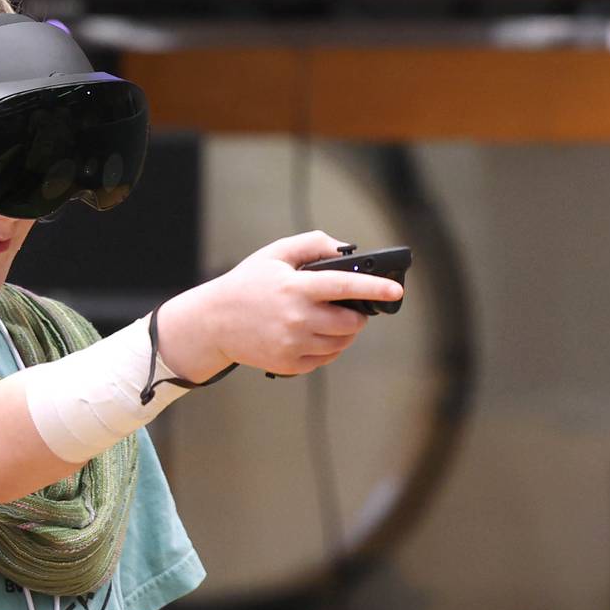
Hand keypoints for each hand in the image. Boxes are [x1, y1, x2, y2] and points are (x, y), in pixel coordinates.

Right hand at [154, 231, 404, 381]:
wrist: (213, 322)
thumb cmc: (246, 284)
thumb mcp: (274, 254)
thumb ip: (311, 244)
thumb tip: (344, 249)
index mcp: (296, 287)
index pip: (344, 286)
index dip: (374, 287)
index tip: (396, 289)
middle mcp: (297, 318)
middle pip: (350, 321)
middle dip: (357, 313)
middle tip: (349, 306)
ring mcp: (294, 344)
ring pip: (341, 342)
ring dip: (344, 331)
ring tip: (327, 319)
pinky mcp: (290, 364)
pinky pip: (325, 358)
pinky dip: (327, 347)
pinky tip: (312, 334)